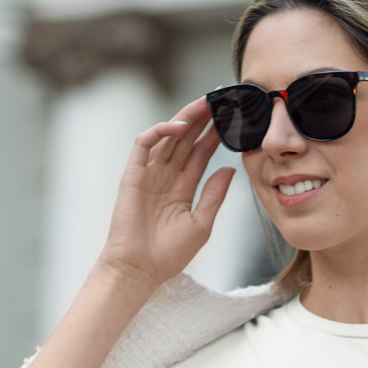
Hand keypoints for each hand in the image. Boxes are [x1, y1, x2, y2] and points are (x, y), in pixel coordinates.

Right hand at [96, 97, 234, 292]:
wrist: (140, 270)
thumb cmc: (168, 255)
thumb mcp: (201, 224)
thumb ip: (214, 195)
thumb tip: (230, 169)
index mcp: (183, 187)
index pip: (202, 152)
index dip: (216, 133)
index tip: (234, 118)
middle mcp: (166, 176)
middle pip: (187, 138)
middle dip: (204, 117)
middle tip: (223, 97)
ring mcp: (149, 173)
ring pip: (169, 135)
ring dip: (187, 117)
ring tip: (207, 101)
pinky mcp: (133, 174)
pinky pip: (144, 144)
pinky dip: (160, 131)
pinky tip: (180, 127)